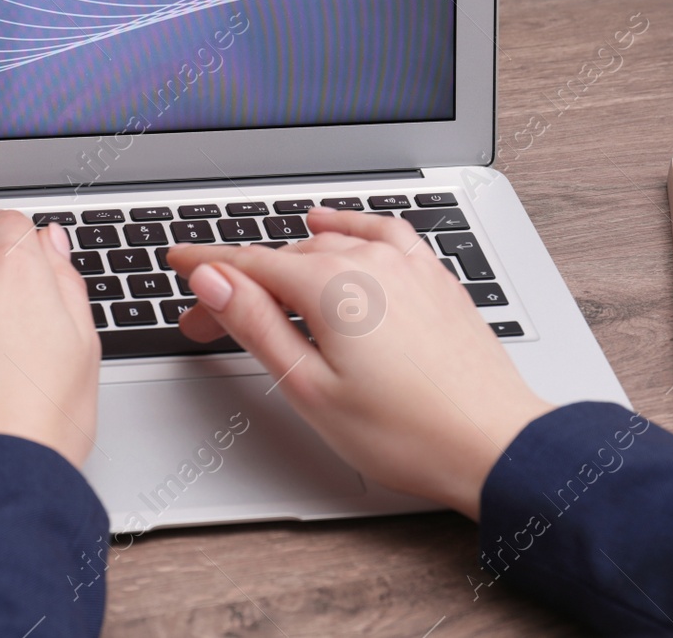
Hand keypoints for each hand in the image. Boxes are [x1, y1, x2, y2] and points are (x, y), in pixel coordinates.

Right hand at [168, 207, 551, 518]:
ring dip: (289, 258)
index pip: (249, 264)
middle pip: (285, 258)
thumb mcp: (310, 387)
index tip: (178, 262)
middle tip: (211, 315)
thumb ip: (257, 325)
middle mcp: (370, 263)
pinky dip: (349, 227)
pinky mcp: (434, 278)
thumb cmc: (408, 433)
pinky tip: (336, 229)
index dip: (207, 265)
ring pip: (330, 245)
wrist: (494, 445)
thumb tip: (213, 280)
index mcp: (332, 287)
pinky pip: (382, 233)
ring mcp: (407, 266)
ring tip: (262, 279)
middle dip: (242, 280)